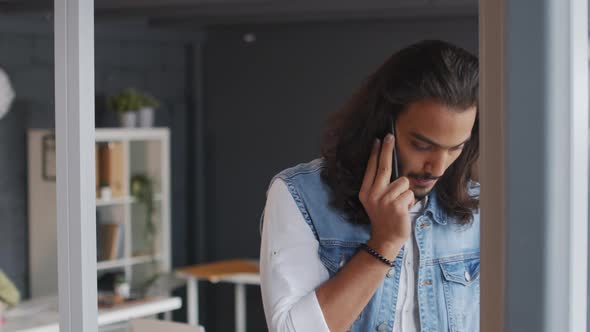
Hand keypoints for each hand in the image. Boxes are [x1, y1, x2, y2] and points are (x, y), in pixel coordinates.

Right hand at [358, 134, 414, 256]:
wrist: (386, 238)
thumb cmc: (385, 217)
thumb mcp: (376, 201)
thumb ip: (380, 186)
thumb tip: (390, 166)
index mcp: (366, 192)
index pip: (372, 168)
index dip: (376, 153)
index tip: (379, 139)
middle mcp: (373, 194)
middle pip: (383, 167)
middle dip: (387, 149)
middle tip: (390, 135)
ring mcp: (384, 200)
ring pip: (403, 182)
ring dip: (406, 192)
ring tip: (400, 204)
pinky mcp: (397, 206)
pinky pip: (410, 193)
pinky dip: (410, 201)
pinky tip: (404, 210)